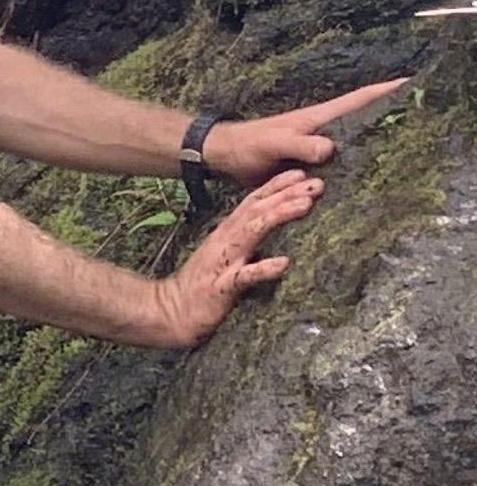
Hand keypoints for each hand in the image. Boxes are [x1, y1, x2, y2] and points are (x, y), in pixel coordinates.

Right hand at [150, 170, 321, 345]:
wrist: (170, 312)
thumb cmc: (201, 286)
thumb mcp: (224, 255)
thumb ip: (245, 240)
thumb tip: (271, 229)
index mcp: (226, 234)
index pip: (252, 203)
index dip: (275, 186)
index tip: (300, 173)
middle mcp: (224, 242)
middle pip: (256, 211)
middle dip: (285, 195)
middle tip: (315, 183)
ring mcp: (223, 263)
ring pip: (252, 233)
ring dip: (278, 216)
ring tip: (304, 206)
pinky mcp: (221, 287)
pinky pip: (244, 277)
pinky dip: (263, 268)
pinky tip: (283, 263)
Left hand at [201, 79, 406, 185]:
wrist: (225, 158)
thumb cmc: (248, 145)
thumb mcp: (275, 143)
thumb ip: (301, 145)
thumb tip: (331, 148)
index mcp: (319, 118)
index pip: (359, 99)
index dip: (386, 90)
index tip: (415, 83)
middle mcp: (324, 130)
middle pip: (366, 118)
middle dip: (393, 115)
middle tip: (424, 119)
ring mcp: (319, 147)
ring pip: (356, 141)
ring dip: (378, 141)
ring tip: (411, 147)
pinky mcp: (312, 165)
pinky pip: (342, 162)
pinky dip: (358, 164)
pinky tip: (373, 176)